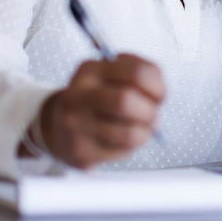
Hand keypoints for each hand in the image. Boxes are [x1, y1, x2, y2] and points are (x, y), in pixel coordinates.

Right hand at [35, 54, 165, 168]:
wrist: (60, 127)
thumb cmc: (97, 100)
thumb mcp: (112, 77)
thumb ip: (139, 78)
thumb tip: (159, 95)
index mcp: (91, 69)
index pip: (136, 72)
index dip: (157, 86)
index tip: (160, 95)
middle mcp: (79, 94)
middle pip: (126, 100)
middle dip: (150, 111)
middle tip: (153, 115)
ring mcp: (76, 123)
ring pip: (128, 131)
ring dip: (145, 132)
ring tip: (143, 129)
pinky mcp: (80, 149)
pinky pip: (121, 150)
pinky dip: (132, 146)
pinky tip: (125, 140)